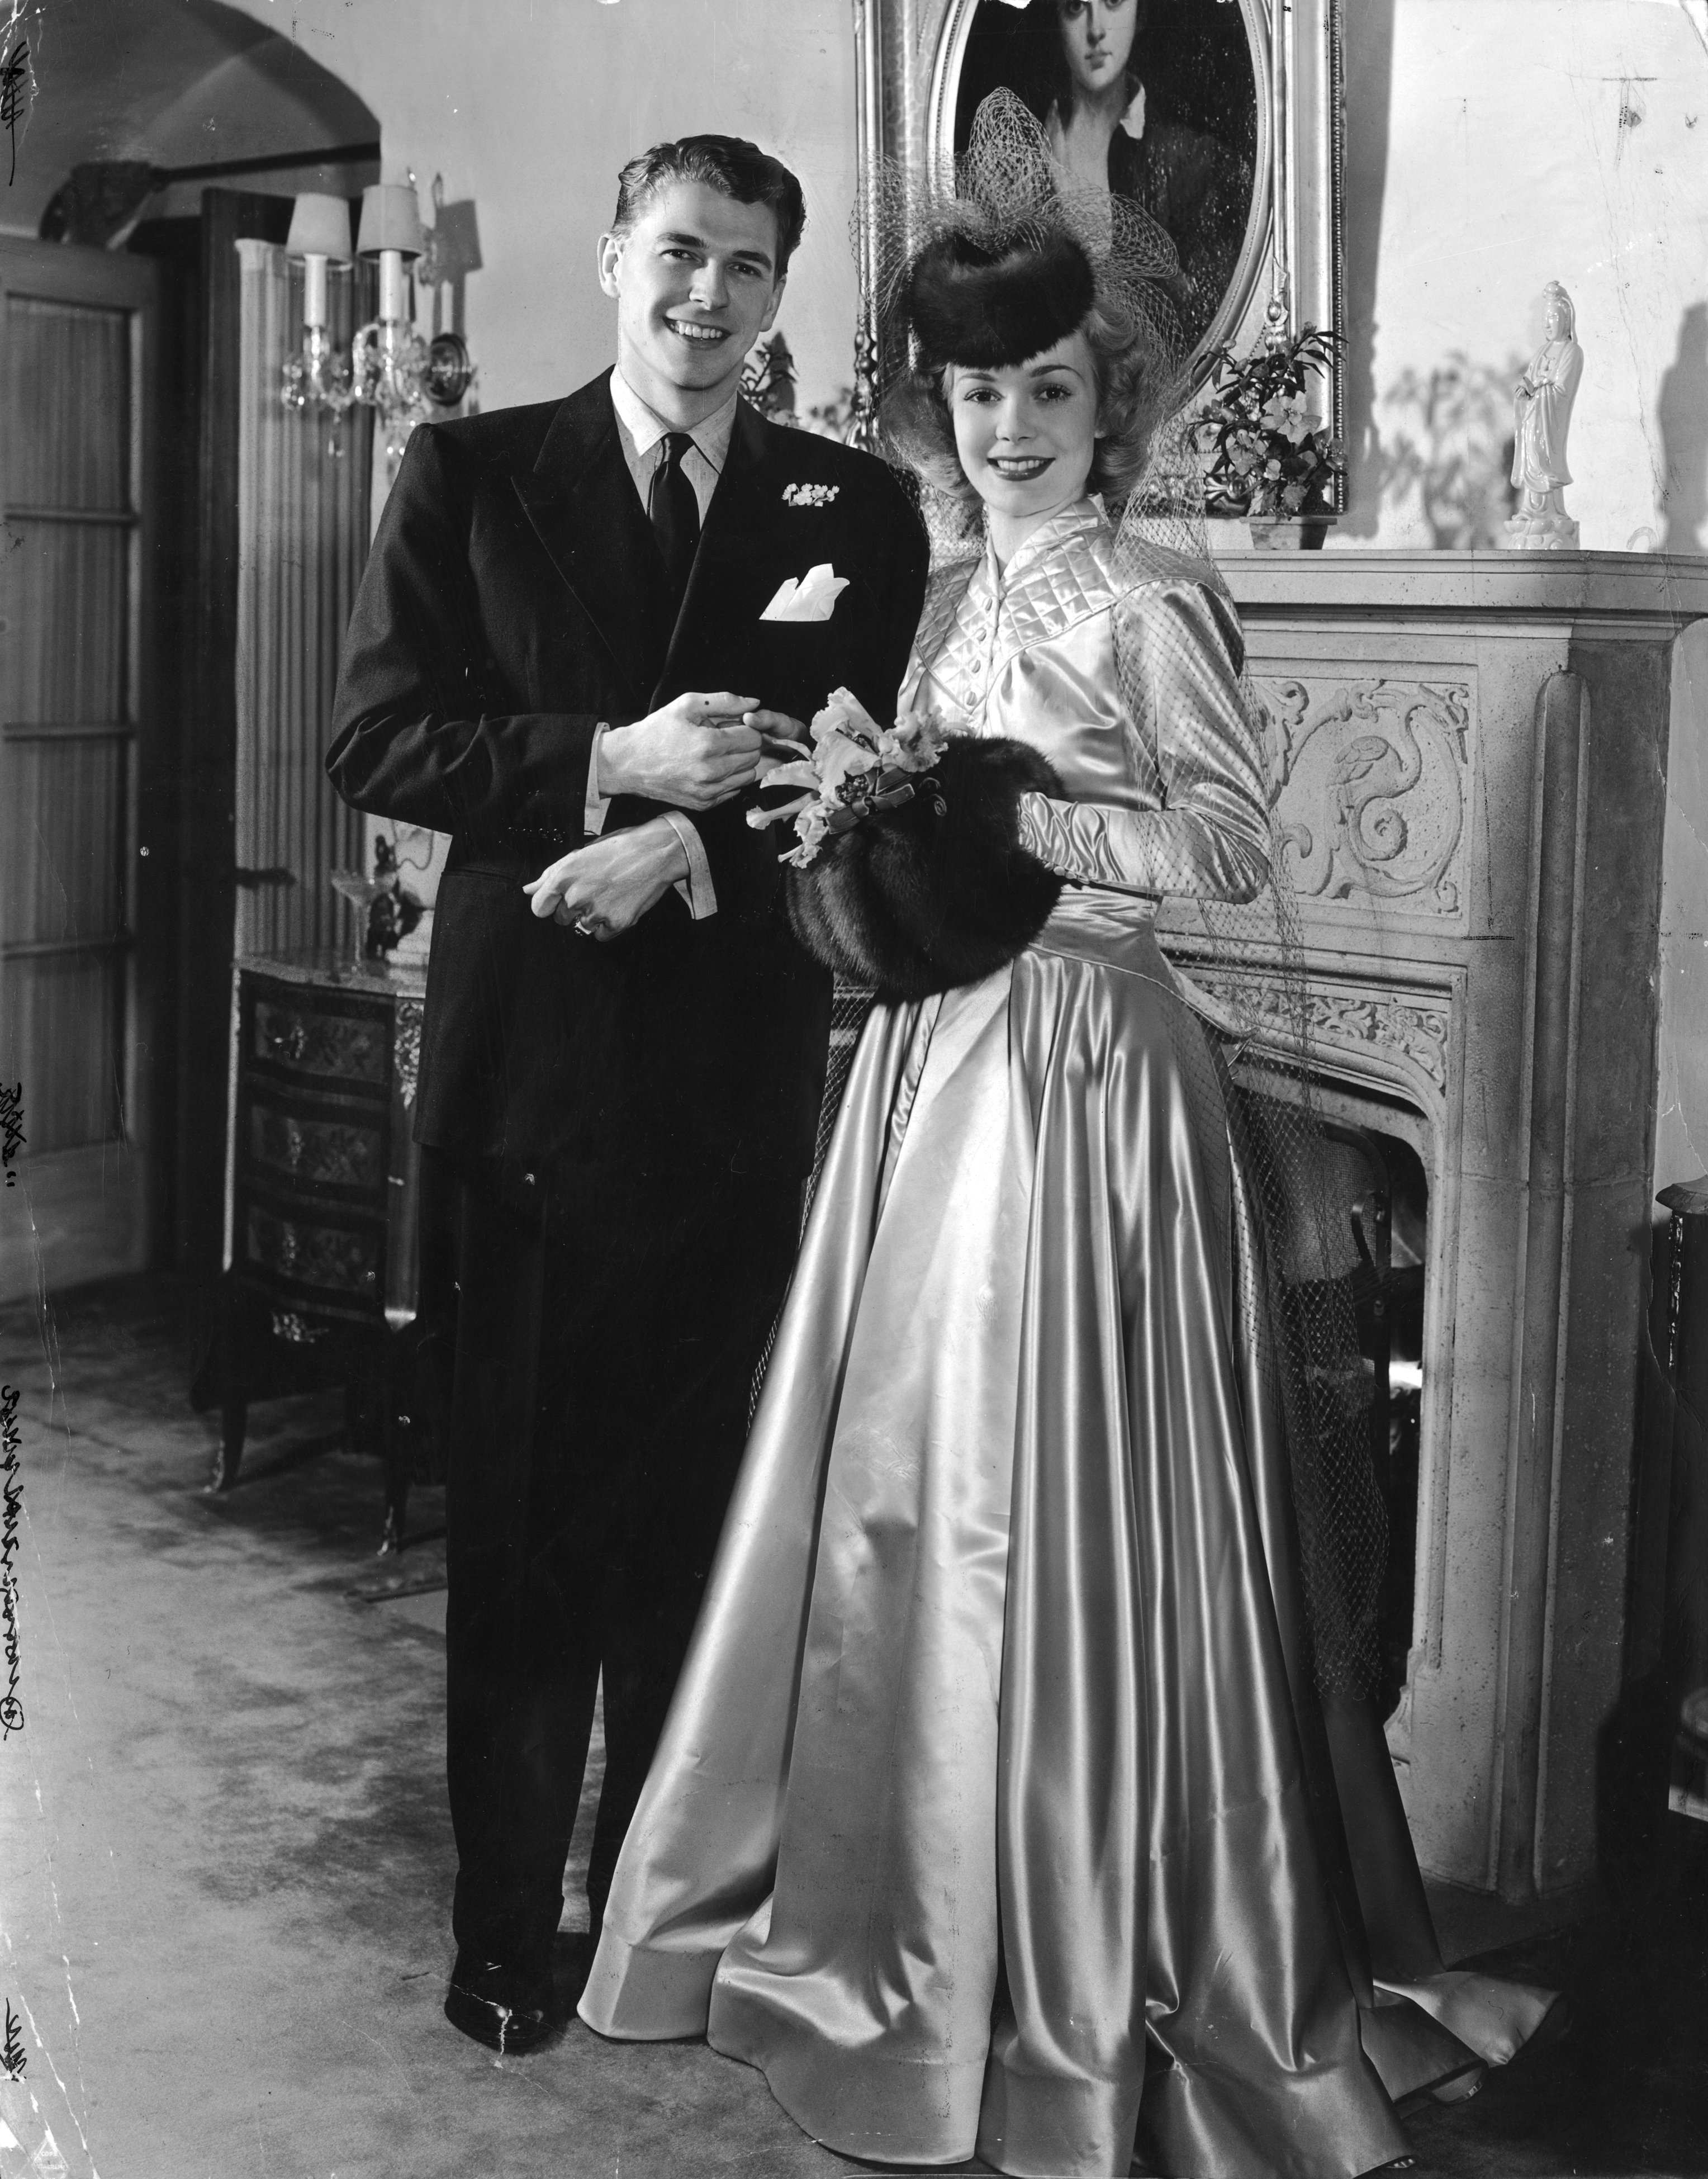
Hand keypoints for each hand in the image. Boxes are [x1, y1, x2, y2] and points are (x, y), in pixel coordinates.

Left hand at [523, 818, 689, 938]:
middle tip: (594, 891)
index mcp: (563, 876)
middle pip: (561, 919)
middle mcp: (577, 896)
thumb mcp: (580, 855)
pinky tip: (618, 905)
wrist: (656, 853)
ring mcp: (596, 911)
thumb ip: (550, 874)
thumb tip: (529, 889)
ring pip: (581, 927)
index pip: (539, 908)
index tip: (560, 900)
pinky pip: (600, 935)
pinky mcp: (616, 923)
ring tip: (609, 895)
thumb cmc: (618, 849)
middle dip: (573, 909)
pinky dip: (608, 925)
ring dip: (593, 916)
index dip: (549, 904)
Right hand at [598, 693, 771, 809]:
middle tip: (724, 737)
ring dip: (739, 762)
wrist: (629, 762)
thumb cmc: (656, 731)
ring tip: (718, 753)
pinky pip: (734, 790)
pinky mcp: (704, 804)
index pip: (753, 737)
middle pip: (754, 756)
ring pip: (748, 775)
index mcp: (709, 745)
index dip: (745, 727)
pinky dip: (728, 778)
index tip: (731, 725)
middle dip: (744, 744)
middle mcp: (712, 772)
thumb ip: (725, 701)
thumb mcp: (687, 705)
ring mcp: (708, 791)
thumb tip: (754, 703)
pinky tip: (711, 768)